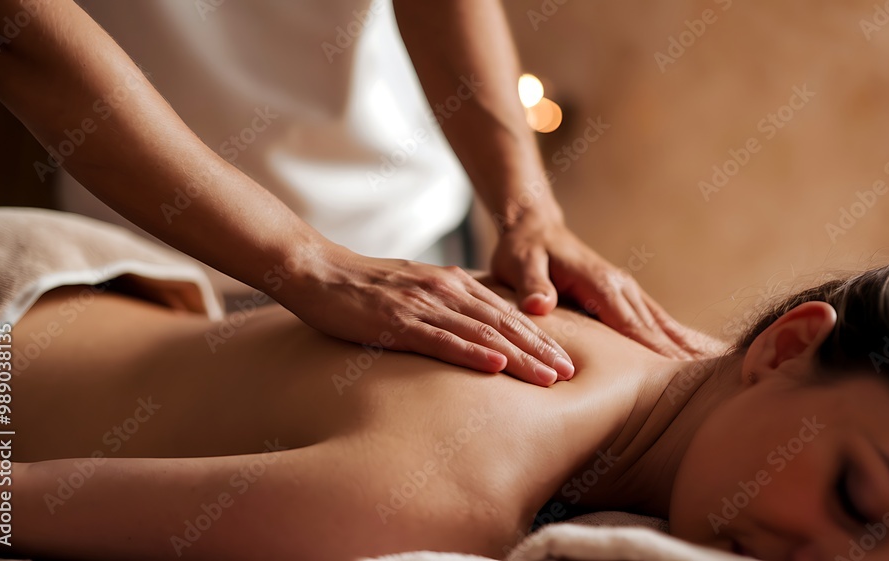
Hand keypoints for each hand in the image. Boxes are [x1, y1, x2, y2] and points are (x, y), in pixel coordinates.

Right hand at [278, 246, 574, 385]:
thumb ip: (445, 306)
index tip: (564, 360)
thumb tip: (473, 330)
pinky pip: (442, 339)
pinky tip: (496, 366)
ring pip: (483, 332)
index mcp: (453, 284)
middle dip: (541, 350)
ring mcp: (423, 304)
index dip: (537, 338)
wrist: (317, 271)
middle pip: (504, 324)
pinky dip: (472, 353)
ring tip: (549, 377)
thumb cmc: (364, 287)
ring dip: (520, 356)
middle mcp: (446, 290)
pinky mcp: (397, 320)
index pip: (505, 314)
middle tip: (571, 374)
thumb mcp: (415, 291)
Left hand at [491, 215, 702, 358]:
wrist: (534, 228)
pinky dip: (678, 338)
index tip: (679, 379)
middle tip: (710, 391)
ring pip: (663, 325)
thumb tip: (540, 305)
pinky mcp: (624, 296)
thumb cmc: (523, 250)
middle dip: (682, 359)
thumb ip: (531, 284)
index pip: (632, 327)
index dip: (655, 353)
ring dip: (688, 349)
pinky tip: (698, 355)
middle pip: (657, 331)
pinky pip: (656, 320)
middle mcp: (621, 288)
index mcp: (601, 285)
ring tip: (718, 376)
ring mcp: (626, 291)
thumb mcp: (520, 264)